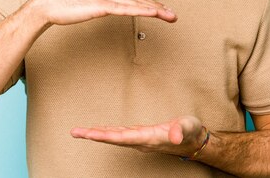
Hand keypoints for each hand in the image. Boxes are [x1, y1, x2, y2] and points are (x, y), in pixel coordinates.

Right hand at [31, 0, 176, 25]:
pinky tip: (153, 14)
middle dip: (158, 8)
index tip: (163, 10)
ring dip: (155, 11)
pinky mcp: (101, 5)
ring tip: (170, 17)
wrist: (49, 5)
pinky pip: (126, 9)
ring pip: (135, 4)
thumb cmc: (66, 1)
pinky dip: (141, 11)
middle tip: (173, 16)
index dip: (149, 3)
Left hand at [70, 115, 204, 156]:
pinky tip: (99, 131)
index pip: (123, 138)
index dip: (106, 136)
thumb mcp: (188, 127)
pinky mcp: (140, 136)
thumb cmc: (190, 132)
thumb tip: (173, 135)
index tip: (90, 134)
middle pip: (113, 139)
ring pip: (114, 138)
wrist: (194, 141)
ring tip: (80, 132)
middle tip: (75, 132)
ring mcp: (139, 140)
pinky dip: (107, 133)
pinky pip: (119, 136)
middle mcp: (141, 141)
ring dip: (97, 135)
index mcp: (149, 138)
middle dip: (94, 136)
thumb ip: (180, 130)